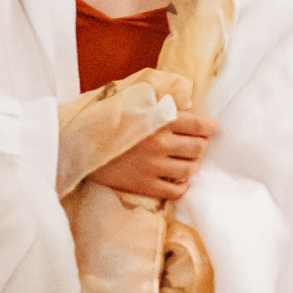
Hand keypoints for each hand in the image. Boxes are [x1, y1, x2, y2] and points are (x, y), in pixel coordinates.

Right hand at [90, 107, 217, 200]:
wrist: (80, 146)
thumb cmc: (108, 120)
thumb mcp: (134, 102)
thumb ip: (160, 100)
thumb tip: (187, 101)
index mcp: (159, 119)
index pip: (199, 125)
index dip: (210, 127)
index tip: (213, 129)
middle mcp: (159, 144)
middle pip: (198, 148)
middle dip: (201, 145)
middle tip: (197, 144)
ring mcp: (152, 167)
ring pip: (190, 169)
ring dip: (193, 164)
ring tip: (188, 160)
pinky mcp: (144, 185)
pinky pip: (175, 191)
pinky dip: (182, 186)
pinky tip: (178, 179)